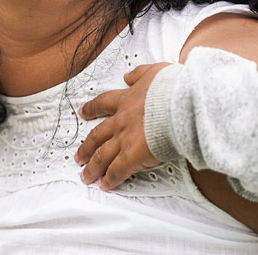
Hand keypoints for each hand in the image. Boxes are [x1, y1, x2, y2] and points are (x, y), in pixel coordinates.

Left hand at [75, 62, 168, 189]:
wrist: (179, 103)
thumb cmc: (171, 87)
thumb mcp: (154, 71)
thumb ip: (139, 73)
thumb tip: (127, 75)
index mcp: (127, 99)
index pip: (103, 103)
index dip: (92, 109)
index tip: (83, 112)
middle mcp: (121, 120)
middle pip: (97, 135)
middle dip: (86, 147)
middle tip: (78, 155)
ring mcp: (124, 139)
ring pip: (102, 155)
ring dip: (92, 167)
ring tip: (86, 176)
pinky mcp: (132, 156)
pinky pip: (117, 171)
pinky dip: (110, 180)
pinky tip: (105, 185)